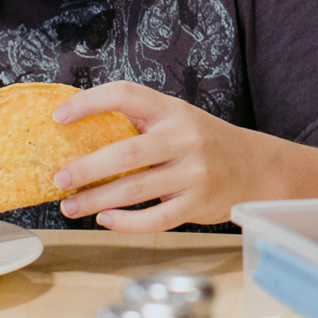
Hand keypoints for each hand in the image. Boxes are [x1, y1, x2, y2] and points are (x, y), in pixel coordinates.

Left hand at [50, 81, 270, 231]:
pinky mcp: (198, 203)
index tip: (60, 117)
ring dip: (96, 200)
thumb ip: (142, 122)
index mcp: (173, 110)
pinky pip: (155, 218)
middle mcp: (184, 137)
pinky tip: (106, 219)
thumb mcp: (179, 120)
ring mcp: (193, 172)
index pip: (127, 94)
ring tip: (70, 207)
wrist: (258, 168)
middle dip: (86, 168)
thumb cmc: (206, 144)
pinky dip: (126, 222)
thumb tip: (81, 132)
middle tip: (59, 178)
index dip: (90, 102)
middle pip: (126, 151)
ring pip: (135, 189)